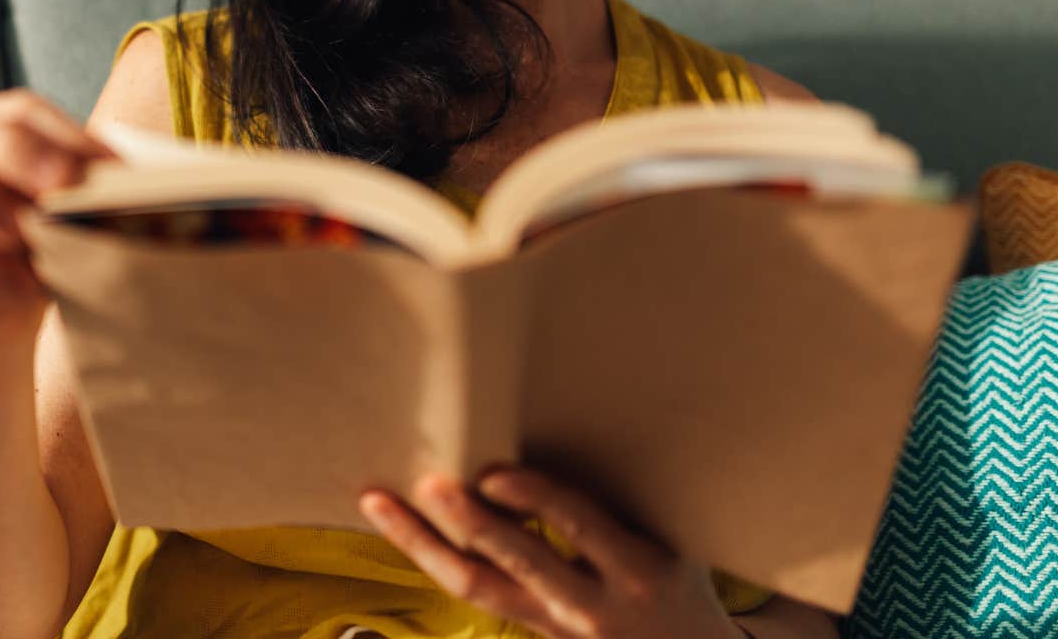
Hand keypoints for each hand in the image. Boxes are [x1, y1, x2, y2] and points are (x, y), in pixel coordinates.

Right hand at [0, 88, 114, 353]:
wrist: (12, 309)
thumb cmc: (49, 241)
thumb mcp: (73, 210)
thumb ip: (84, 189)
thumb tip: (119, 185)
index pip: (21, 111)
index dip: (64, 136)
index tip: (111, 169)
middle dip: (15, 152)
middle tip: (64, 187)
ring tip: (33, 237)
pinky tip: (19, 286)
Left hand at [359, 467, 744, 638]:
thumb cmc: (677, 580)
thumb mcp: (665, 539)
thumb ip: (611, 505)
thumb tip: (538, 438)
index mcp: (637, 569)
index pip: (578, 525)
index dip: (534, 498)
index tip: (494, 473)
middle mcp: (591, 605)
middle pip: (514, 562)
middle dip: (466, 522)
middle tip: (427, 483)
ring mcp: (554, 626)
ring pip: (475, 586)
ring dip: (421, 543)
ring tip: (379, 502)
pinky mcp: (530, 632)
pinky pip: (473, 591)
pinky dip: (434, 556)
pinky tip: (404, 527)